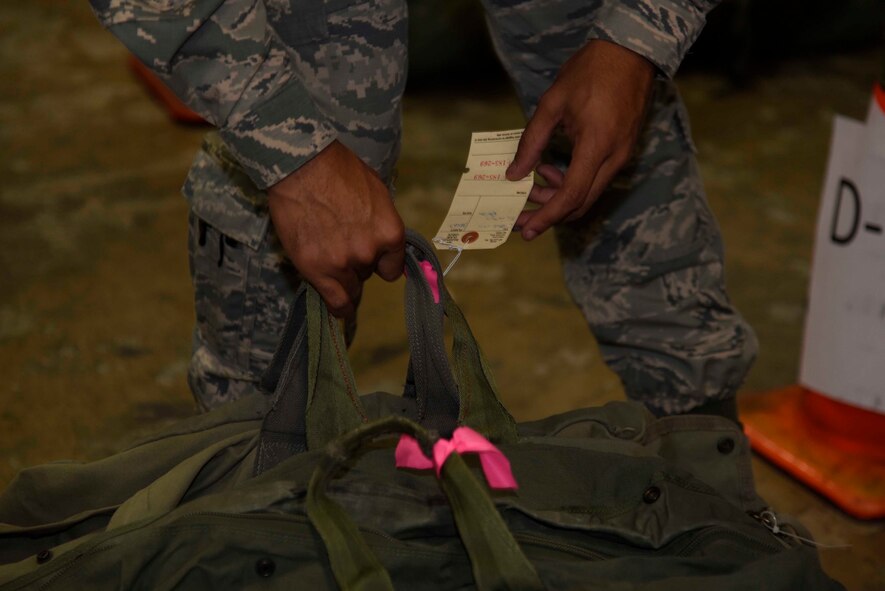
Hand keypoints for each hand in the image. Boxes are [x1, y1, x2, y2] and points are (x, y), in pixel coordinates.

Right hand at [267, 140, 404, 318]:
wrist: (300, 167)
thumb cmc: (338, 170)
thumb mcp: (376, 192)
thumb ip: (381, 222)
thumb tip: (383, 238)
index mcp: (390, 233)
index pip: (393, 267)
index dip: (381, 262)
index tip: (371, 257)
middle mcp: (370, 253)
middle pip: (369, 274)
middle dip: (358, 264)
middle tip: (339, 243)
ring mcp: (343, 263)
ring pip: (351, 286)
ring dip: (343, 277)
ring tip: (327, 257)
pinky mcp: (317, 270)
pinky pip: (336, 302)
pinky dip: (340, 308)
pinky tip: (341, 309)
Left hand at [507, 40, 654, 239]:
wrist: (630, 52)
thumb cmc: (590, 71)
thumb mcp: (551, 104)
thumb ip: (531, 142)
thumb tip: (514, 174)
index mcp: (596, 145)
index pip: (571, 195)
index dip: (547, 216)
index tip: (527, 230)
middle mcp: (614, 158)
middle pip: (580, 203)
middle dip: (549, 213)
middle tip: (521, 213)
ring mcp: (622, 156)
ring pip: (588, 194)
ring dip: (558, 196)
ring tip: (534, 178)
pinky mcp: (623, 152)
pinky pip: (595, 180)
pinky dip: (572, 183)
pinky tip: (552, 168)